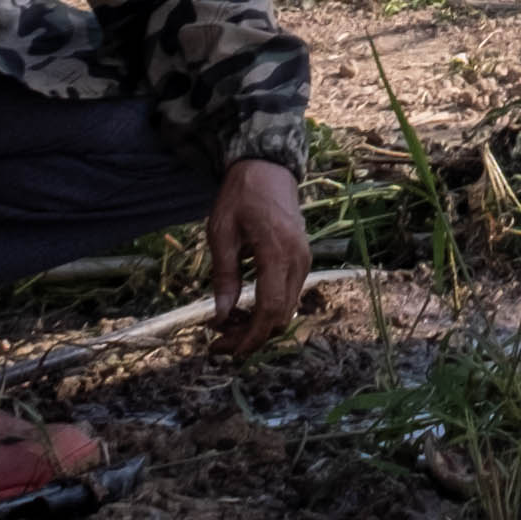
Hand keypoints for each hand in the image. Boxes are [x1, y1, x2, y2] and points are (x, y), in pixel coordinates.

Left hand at [204, 155, 315, 355]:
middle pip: (280, 316)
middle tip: (216, 340)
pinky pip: (288, 296)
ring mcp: (304, 261)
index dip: (249, 336)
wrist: (268, 169)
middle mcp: (298, 261)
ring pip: (286, 309)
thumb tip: (222, 316)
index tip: (225, 350)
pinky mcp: (302, 260)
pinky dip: (267, 310)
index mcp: (277, 252)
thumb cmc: (241, 197)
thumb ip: (225, 275)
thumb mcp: (221, 233)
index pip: (270, 309)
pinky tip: (243, 308)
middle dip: (250, 336)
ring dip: (258, 324)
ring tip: (225, 324)